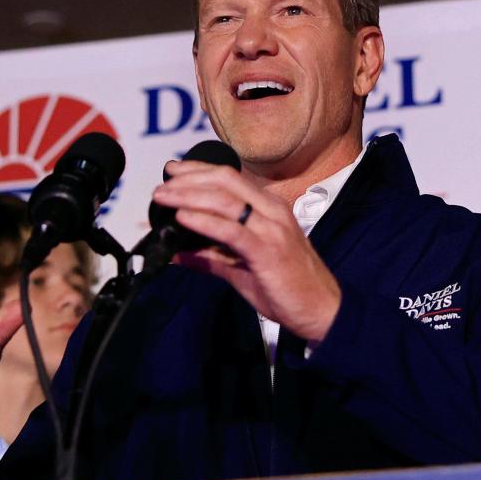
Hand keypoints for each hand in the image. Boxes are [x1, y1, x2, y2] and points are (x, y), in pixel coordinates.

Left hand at [152, 160, 340, 343]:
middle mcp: (271, 211)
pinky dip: (204, 221)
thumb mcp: (239, 267)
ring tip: (163, 197)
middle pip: (225, 180)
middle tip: (160, 185)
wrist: (320, 310)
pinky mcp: (268, 251)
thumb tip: (175, 253)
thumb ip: (209, 256)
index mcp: (268, 208)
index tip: (171, 170)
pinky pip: (231, 230)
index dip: (198, 170)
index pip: (229, 177)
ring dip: (188, 196)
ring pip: (225, 200)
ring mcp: (272, 229)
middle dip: (188, 179)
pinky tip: (183, 217)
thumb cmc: (284, 285)